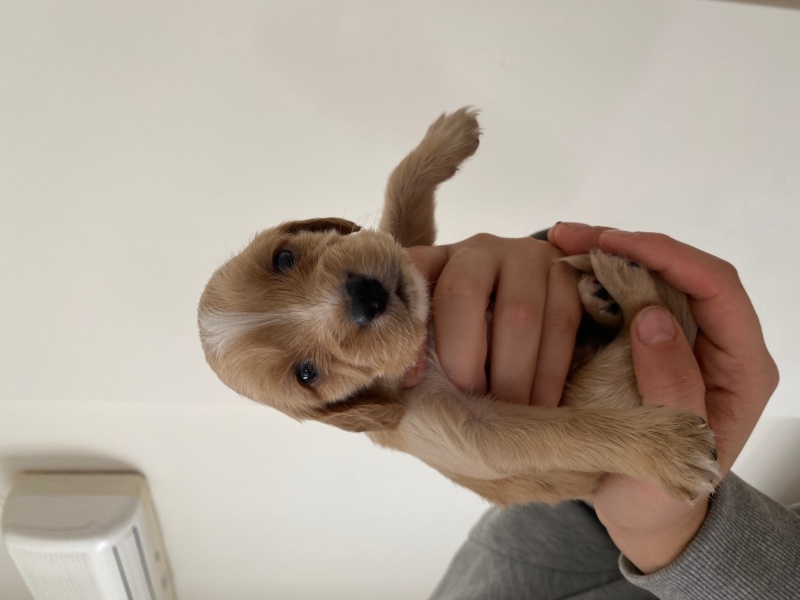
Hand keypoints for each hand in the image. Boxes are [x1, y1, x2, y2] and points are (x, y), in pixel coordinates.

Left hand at [402, 234, 581, 406]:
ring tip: (507, 411)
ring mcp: (526, 255)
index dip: (409, 328)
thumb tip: (408, 384)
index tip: (412, 382)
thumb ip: (420, 345)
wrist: (536, 301)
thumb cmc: (474, 329)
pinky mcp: (567, 271)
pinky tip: (541, 405)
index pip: (411, 277)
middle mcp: (478, 250)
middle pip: (463, 291)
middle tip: (469, 400)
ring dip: (512, 373)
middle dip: (463, 356)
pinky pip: (561, 321)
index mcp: (435, 260)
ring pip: (519, 311)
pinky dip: (549, 372)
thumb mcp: (442, 330)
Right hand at [550, 223, 779, 572]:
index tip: (615, 246)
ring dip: (607, 256)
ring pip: (652, 278)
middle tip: (572, 236)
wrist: (644, 514)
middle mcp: (714, 343)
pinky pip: (626, 299)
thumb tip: (653, 315)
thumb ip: (673, 385)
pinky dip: (596, 279)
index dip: (668, 257)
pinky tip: (563, 270)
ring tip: (560, 243)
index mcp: (741, 366)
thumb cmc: (664, 491)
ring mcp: (679, 341)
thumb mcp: (677, 450)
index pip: (717, 288)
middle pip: (682, 271)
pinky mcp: (647, 345)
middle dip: (629, 246)